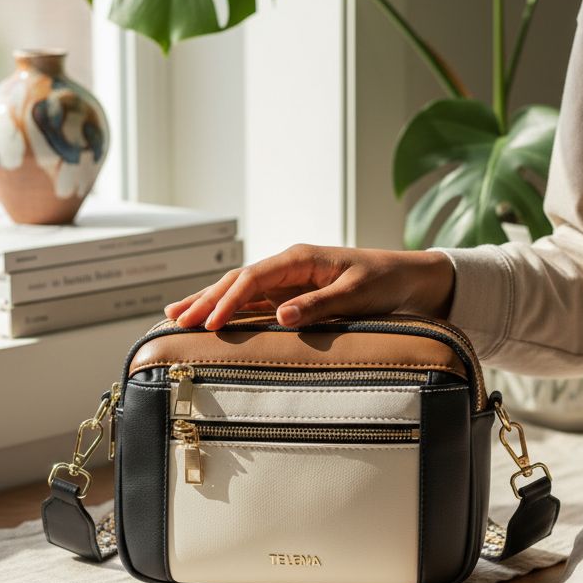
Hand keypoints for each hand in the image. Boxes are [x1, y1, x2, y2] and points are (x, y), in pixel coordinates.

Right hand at [163, 244, 456, 330]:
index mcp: (300, 258)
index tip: (209, 324)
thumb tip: (282, 316)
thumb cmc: (385, 282)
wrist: (408, 278)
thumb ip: (320, 305)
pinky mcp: (292, 293)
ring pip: (239, 290)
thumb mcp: (358, 294)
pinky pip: (253, 301)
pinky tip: (209, 318)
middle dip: (204, 300)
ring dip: (208, 302)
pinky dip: (228, 309)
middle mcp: (288, 266)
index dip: (228, 301)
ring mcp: (287, 279)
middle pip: (236, 281)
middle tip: (174, 320)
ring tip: (175, 315)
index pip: (253, 278)